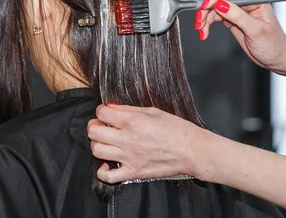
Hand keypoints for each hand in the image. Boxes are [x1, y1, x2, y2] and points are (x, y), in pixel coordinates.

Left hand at [87, 104, 208, 182]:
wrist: (191, 150)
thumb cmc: (177, 129)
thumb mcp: (152, 111)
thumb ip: (129, 109)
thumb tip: (112, 107)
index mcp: (132, 121)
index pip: (101, 113)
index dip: (101, 110)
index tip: (106, 113)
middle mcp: (127, 139)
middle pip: (94, 131)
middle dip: (94, 126)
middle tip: (102, 125)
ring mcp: (129, 157)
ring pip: (96, 150)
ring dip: (97, 144)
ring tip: (106, 142)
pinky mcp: (133, 172)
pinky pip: (108, 176)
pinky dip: (102, 171)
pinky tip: (107, 163)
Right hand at [195, 0, 285, 73]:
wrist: (276, 58)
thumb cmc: (274, 45)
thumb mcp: (256, 31)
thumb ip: (238, 16)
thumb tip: (222, 5)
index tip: (207, 4)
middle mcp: (245, 2)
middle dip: (207, 5)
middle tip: (200, 17)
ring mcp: (237, 10)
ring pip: (214, 6)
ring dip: (205, 16)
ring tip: (201, 28)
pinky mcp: (231, 19)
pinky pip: (215, 16)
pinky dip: (207, 23)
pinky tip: (204, 32)